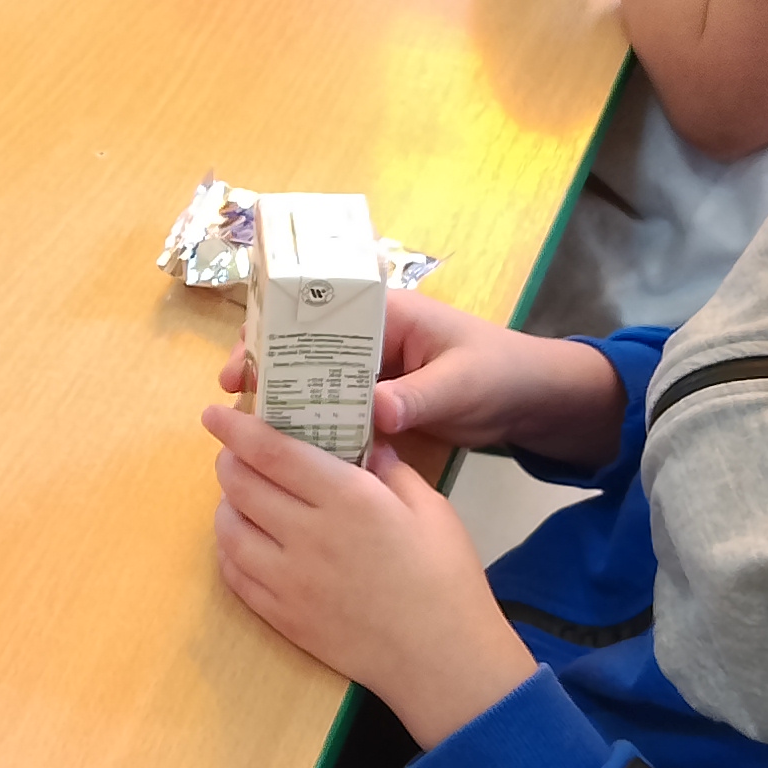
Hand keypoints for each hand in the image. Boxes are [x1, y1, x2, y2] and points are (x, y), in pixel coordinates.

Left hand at [202, 403, 534, 746]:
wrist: (441, 660)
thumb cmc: (445, 577)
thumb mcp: (430, 507)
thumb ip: (390, 468)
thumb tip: (365, 439)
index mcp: (346, 499)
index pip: (271, 453)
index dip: (235, 429)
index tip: (214, 415)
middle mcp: (307, 535)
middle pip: (241, 486)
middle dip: (229, 460)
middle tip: (235, 452)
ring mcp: (288, 580)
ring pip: (228, 529)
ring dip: (226, 504)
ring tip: (240, 495)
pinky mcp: (281, 616)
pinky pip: (234, 574)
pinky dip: (229, 548)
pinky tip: (242, 541)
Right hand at [216, 287, 625, 465]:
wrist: (536, 401)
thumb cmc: (502, 373)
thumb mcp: (463, 383)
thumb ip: (420, 396)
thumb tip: (375, 413)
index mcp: (384, 313)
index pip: (313, 313)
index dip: (271, 337)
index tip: (241, 369)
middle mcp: (368, 338)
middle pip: (301, 348)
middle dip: (264, 373)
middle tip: (231, 407)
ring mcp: (372, 373)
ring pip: (313, 383)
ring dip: (284, 404)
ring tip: (249, 436)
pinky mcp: (379, 404)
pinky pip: (334, 411)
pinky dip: (313, 427)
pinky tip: (290, 454)